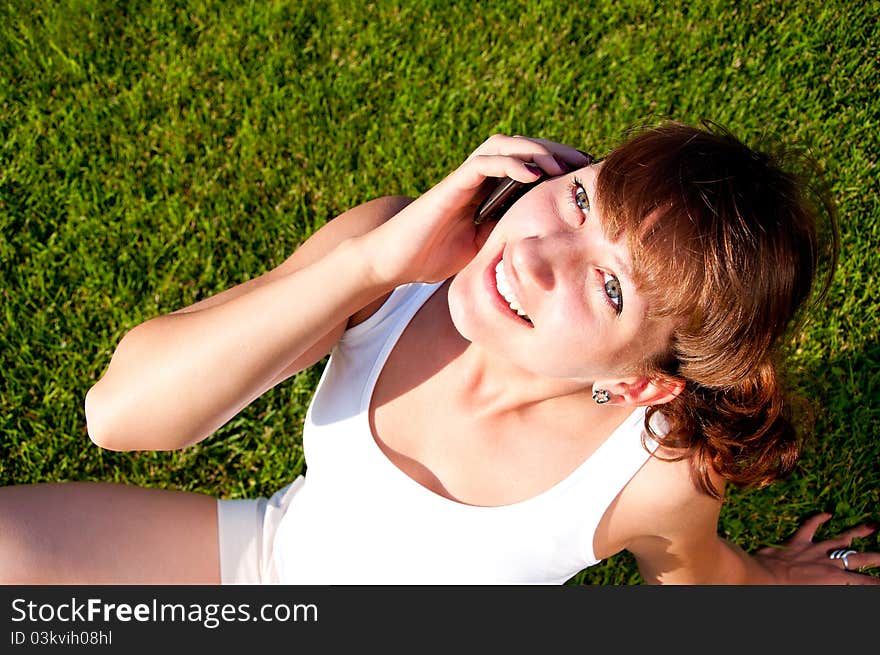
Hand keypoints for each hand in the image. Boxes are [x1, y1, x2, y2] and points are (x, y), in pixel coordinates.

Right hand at [360, 134, 589, 285]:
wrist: (395, 262)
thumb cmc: (433, 256)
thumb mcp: (483, 248)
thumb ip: (506, 235)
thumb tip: (543, 241)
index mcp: (486, 191)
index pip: (526, 164)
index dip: (556, 164)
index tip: (583, 176)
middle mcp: (476, 178)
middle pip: (520, 147)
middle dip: (554, 150)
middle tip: (584, 162)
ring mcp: (462, 179)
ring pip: (502, 145)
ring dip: (536, 150)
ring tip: (562, 164)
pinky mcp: (450, 185)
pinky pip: (483, 163)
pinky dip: (510, 164)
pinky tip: (533, 174)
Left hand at [753, 513, 879, 583]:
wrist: (762, 579)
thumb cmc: (785, 592)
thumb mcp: (814, 595)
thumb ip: (830, 588)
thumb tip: (838, 585)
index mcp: (834, 580)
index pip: (863, 583)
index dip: (876, 582)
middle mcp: (828, 562)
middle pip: (859, 558)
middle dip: (877, 557)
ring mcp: (813, 549)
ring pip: (840, 538)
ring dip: (857, 532)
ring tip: (873, 526)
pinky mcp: (796, 541)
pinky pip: (809, 526)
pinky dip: (818, 518)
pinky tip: (827, 513)